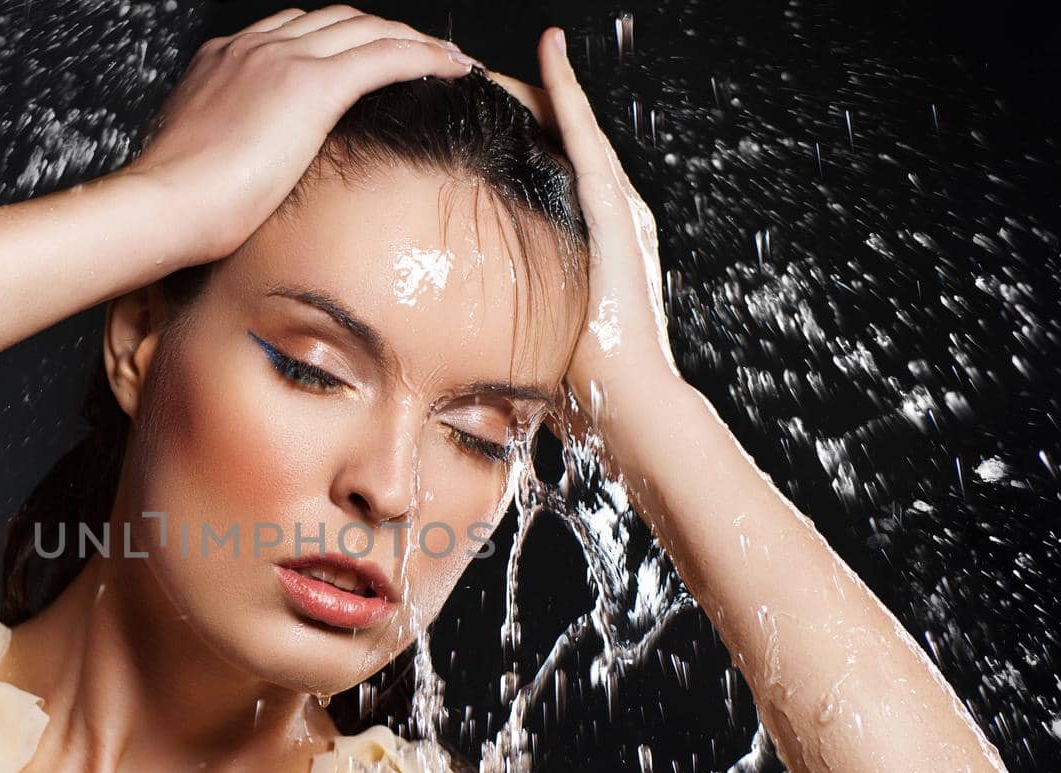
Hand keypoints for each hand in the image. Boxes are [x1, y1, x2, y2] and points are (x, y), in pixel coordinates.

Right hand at [121, 5, 477, 264]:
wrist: (162, 206)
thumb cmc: (173, 204)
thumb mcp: (198, 162)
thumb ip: (225, 150)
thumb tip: (240, 180)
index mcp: (224, 59)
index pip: (296, 31)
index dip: (339, 42)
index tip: (365, 61)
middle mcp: (254, 47)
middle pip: (337, 18)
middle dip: (382, 32)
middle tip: (421, 55)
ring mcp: (283, 60)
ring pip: (366, 28)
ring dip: (412, 41)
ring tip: (448, 60)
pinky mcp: (311, 86)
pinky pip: (385, 55)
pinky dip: (424, 56)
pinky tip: (452, 68)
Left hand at [483, 30, 681, 439]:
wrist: (628, 404)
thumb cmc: (582, 382)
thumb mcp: (536, 330)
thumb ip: (510, 309)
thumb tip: (460, 318)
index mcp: (592, 234)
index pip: (551, 165)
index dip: (519, 129)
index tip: (478, 105)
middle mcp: (612, 212)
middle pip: (561, 137)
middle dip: (524, 97)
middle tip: (475, 67)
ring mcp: (620, 210)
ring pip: (576, 128)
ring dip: (544, 86)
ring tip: (515, 52)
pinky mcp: (618, 214)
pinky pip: (588, 144)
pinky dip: (568, 100)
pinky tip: (548, 62)